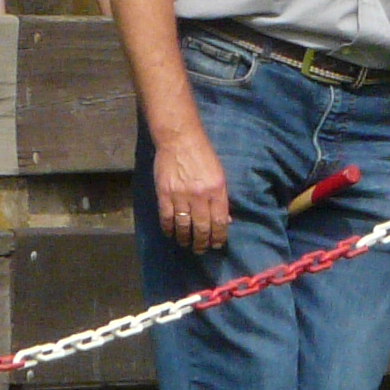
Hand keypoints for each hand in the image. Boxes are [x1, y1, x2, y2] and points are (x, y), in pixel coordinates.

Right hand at [150, 124, 230, 252]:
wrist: (180, 139)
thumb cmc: (203, 156)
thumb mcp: (219, 175)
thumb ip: (221, 198)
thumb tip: (225, 220)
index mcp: (217, 190)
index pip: (220, 222)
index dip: (219, 237)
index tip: (217, 244)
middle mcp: (200, 196)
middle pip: (202, 228)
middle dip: (202, 243)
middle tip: (201, 249)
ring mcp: (180, 196)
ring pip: (183, 227)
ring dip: (185, 239)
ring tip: (186, 244)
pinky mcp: (164, 194)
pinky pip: (166, 218)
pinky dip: (169, 229)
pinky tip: (171, 233)